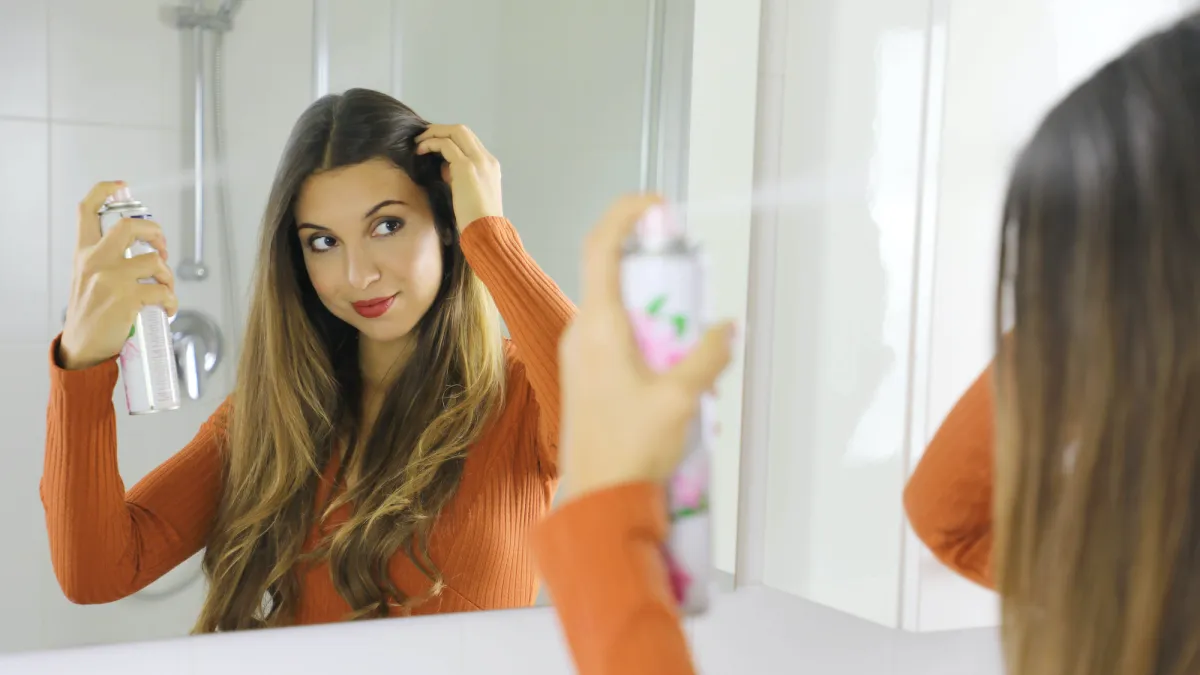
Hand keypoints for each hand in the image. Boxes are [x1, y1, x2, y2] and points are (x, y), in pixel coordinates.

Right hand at [59, 181, 176, 369]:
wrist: (82, 346)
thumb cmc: (90, 313)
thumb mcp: (87, 279)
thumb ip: (106, 261)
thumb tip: (144, 253)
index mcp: (83, 253)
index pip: (87, 211)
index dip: (104, 191)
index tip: (122, 186)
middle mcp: (94, 261)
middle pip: (130, 226)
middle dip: (156, 233)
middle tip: (162, 251)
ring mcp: (110, 278)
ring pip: (154, 261)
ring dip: (168, 277)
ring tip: (165, 291)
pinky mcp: (126, 298)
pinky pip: (162, 291)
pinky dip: (171, 301)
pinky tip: (166, 309)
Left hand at [415, 124, 502, 227]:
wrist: (486, 231)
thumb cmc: (477, 221)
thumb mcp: (469, 194)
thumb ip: (459, 178)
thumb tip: (443, 168)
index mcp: (490, 167)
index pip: (469, 141)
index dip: (450, 138)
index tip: (433, 145)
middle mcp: (486, 159)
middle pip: (462, 131)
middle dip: (440, 130)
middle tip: (422, 137)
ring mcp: (478, 161)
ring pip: (455, 132)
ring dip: (434, 133)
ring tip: (418, 142)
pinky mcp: (466, 167)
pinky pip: (445, 144)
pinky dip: (431, 143)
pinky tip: (420, 151)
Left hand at [558, 195, 734, 499]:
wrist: (598, 502)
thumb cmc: (629, 452)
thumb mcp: (681, 399)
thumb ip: (707, 356)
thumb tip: (726, 328)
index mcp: (598, 327)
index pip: (601, 247)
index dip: (626, 215)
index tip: (656, 204)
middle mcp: (582, 334)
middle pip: (613, 274)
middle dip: (654, 267)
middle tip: (690, 276)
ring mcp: (580, 355)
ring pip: (617, 308)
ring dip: (654, 307)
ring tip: (689, 332)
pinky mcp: (586, 376)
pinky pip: (615, 336)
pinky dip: (646, 334)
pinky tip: (673, 365)